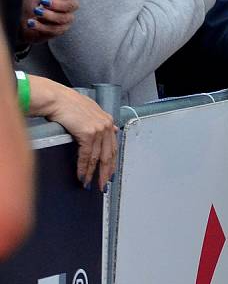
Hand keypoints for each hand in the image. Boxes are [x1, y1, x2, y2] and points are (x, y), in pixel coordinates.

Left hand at [20, 0, 79, 43]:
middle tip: (43, 2)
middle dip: (57, 5)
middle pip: (72, 5)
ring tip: (36, 12)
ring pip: (64, 18)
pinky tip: (33, 22)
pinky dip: (42, 26)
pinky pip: (56, 29)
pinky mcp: (60, 30)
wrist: (21, 19)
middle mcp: (68, 5)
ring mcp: (65, 18)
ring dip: (48, 16)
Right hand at [27, 76, 116, 190]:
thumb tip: (114, 130)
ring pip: (97, 157)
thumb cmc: (69, 104)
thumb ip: (102, 121)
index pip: (113, 146)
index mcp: (108, 121)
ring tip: (88, 184)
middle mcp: (106, 125)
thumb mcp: (92, 110)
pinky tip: (81, 176)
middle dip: (106, 172)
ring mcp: (98, 129)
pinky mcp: (88, 133)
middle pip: (108, 154)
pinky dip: (83, 168)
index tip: (111, 174)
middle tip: (103, 185)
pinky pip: (86, 156)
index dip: (112, 162)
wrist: (57, 99)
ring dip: (92, 173)